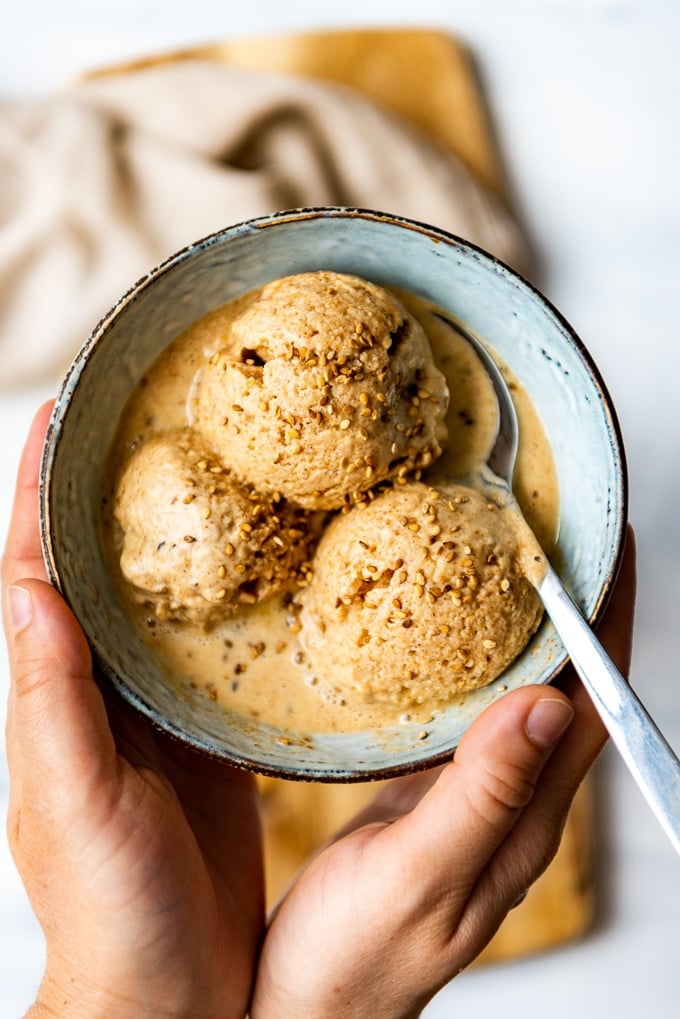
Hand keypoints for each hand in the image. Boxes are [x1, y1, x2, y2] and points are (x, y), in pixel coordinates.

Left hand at [2, 403, 263, 1018]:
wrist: (170, 982)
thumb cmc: (108, 906)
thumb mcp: (72, 800)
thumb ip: (51, 700)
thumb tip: (31, 590)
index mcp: (54, 694)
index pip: (34, 568)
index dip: (40, 489)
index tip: (61, 413)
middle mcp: (99, 688)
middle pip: (99, 564)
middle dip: (112, 487)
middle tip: (151, 419)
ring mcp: (155, 706)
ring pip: (159, 596)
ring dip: (176, 533)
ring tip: (219, 471)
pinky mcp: (206, 729)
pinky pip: (214, 645)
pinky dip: (233, 597)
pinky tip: (270, 571)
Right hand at [251, 532, 635, 1018]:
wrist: (308, 1008)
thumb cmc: (355, 961)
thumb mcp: (418, 876)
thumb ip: (483, 795)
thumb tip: (546, 704)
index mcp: (525, 820)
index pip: (593, 706)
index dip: (606, 624)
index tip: (607, 549)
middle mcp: (513, 803)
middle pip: (569, 689)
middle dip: (576, 608)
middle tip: (559, 532)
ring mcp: (475, 796)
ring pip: (521, 693)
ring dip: (529, 626)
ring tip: (512, 561)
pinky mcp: (435, 793)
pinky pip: (472, 710)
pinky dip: (475, 658)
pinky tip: (450, 631)